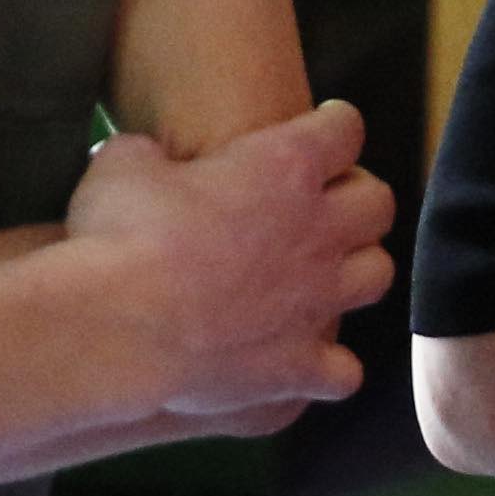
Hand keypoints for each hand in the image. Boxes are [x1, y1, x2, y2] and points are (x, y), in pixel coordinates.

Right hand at [65, 98, 400, 436]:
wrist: (117, 326)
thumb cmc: (119, 236)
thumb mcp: (125, 163)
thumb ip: (150, 154)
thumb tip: (145, 157)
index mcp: (285, 167)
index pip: (344, 129)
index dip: (331, 125)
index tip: (320, 126)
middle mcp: (318, 231)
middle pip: (377, 203)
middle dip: (356, 198)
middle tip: (322, 203)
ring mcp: (316, 301)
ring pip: (377, 275)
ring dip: (356, 271)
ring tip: (323, 273)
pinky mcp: (299, 365)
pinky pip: (345, 370)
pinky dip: (330, 366)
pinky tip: (304, 359)